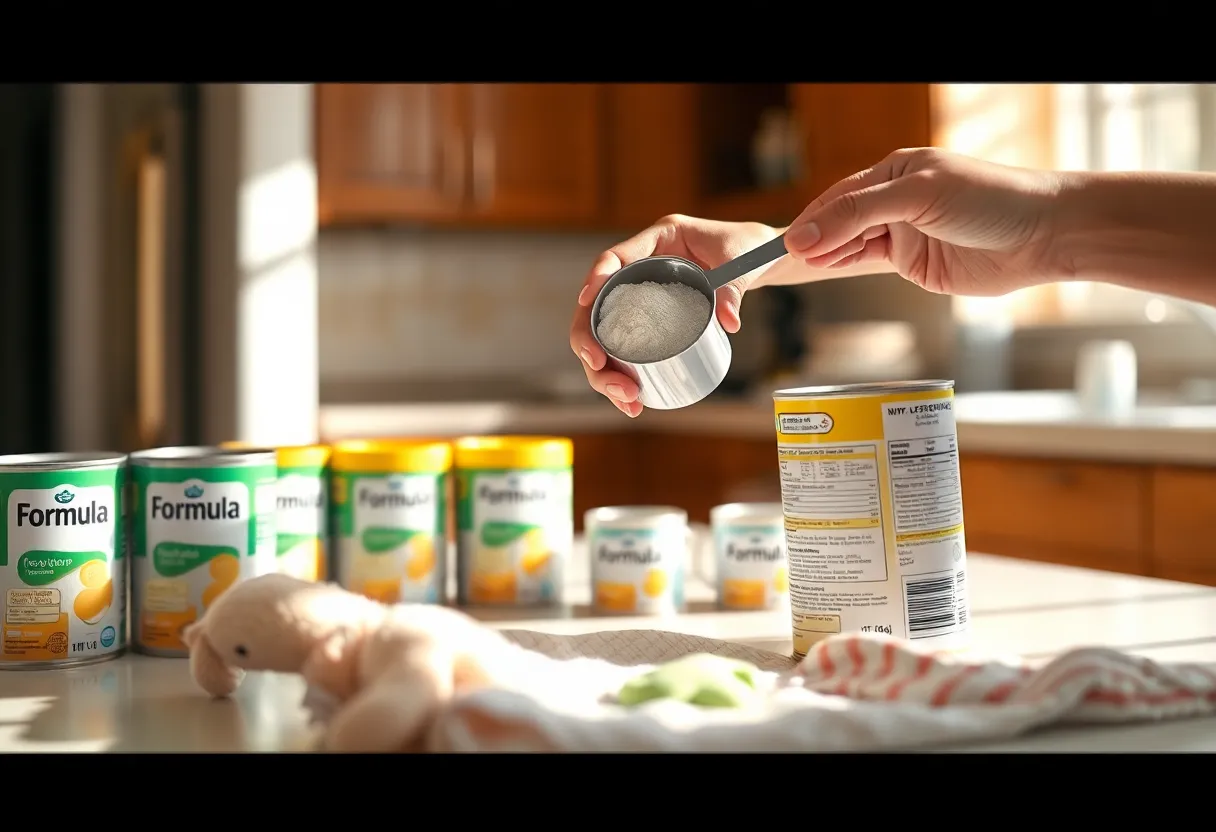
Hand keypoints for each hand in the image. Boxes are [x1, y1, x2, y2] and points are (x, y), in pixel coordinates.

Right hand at [570, 215, 781, 416]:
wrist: (758, 257)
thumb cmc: (748, 248)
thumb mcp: (741, 263)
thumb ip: (733, 288)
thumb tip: (728, 321)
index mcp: (659, 239)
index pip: (615, 257)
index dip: (595, 278)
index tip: (587, 302)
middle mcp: (643, 266)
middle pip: (598, 304)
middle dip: (590, 341)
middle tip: (599, 368)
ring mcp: (643, 294)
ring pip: (606, 333)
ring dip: (606, 370)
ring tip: (626, 398)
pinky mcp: (652, 318)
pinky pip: (627, 347)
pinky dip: (625, 374)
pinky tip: (632, 399)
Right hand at [784, 148, 1065, 296]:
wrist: (1043, 235)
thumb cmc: (991, 199)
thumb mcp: (918, 197)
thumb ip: (859, 216)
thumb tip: (807, 236)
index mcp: (896, 172)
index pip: (840, 195)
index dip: (811, 218)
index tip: (785, 241)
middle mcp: (896, 201)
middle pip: (840, 220)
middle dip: (813, 237)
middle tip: (782, 258)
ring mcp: (903, 232)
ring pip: (849, 243)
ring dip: (825, 253)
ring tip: (797, 265)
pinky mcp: (913, 262)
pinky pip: (867, 262)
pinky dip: (843, 265)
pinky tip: (823, 268)